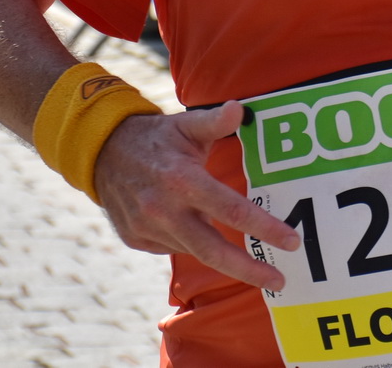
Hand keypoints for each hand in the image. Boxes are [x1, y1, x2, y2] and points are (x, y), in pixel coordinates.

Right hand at [93, 101, 299, 290]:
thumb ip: (215, 122)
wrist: (100, 152)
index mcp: (182, 180)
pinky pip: (172, 247)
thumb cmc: (155, 137)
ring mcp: (148, 228)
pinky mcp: (136, 239)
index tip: (291, 241)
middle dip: (250, 269)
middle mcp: (164, 210)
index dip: (264, 228)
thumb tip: (240, 110)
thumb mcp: (185, 124)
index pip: (232, 210)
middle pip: (214, 250)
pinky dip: (188, 240)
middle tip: (280, 281)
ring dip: (221, 255)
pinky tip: (192, 226)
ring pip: (193, 250)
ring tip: (248, 260)